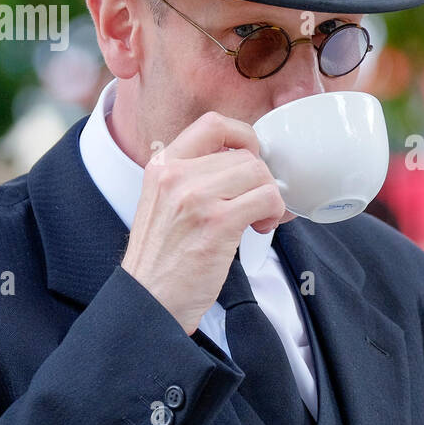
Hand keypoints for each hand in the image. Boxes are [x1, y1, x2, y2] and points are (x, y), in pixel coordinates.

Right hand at [120, 111, 287, 334]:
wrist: (149, 300)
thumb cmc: (163, 258)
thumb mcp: (164, 203)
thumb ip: (195, 177)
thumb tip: (248, 165)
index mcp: (163, 166)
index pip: (213, 124)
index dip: (243, 136)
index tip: (251, 159)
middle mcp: (176, 175)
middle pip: (244, 155)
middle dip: (260, 180)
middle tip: (257, 206)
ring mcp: (196, 197)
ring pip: (259, 174)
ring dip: (269, 198)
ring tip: (257, 220)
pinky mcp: (217, 222)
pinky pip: (267, 198)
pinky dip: (273, 213)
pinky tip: (259, 229)